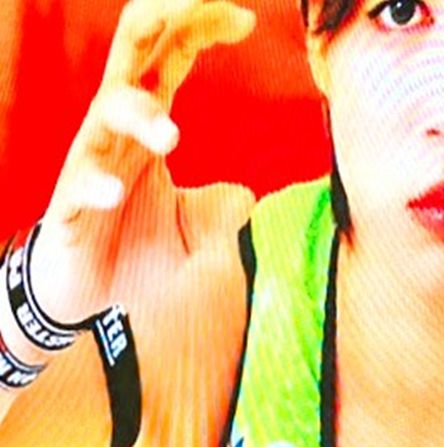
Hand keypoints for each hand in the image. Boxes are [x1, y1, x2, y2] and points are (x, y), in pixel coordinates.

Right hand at [34, 0, 255, 329]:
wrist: (83, 296)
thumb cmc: (132, 247)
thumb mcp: (192, 227)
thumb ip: (220, 207)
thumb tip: (249, 196)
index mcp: (147, 121)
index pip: (171, 54)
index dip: (203, 27)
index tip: (247, 20)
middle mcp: (117, 130)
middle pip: (133, 53)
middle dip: (163, 19)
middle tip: (195, 0)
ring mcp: (90, 163)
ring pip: (107, 113)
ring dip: (140, 116)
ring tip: (171, 135)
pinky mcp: (70, 206)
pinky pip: (78, 186)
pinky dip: (96, 186)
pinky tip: (116, 193)